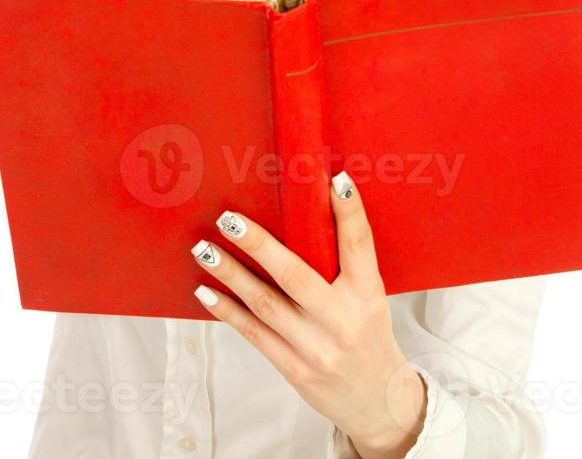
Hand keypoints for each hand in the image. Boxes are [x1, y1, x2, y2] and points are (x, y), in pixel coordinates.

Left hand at [189, 171, 427, 458]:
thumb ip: (344, 265)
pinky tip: (205, 290)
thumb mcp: (370, 298)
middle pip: (295, 275)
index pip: (359, 245)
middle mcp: (342, 320)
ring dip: (230, 273)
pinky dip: (227, 309)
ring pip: (265, 303)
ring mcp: (316, 348)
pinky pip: (254, 333)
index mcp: (368, 294)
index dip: (349, 212)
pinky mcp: (295, 368)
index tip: (335, 180)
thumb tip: (307, 216)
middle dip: (259, 245)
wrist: (377, 401)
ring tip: (204, 248)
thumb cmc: (369, 336)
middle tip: (229, 220)